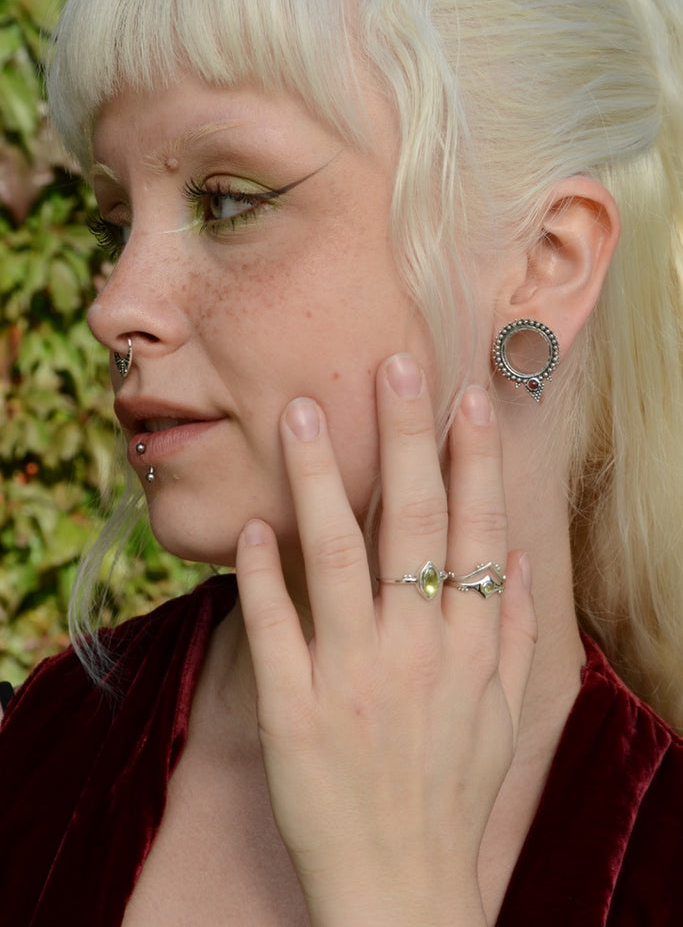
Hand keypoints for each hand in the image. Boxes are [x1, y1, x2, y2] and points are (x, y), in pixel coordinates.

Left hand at [236, 354, 535, 926]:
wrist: (401, 886)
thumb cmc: (453, 792)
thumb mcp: (503, 714)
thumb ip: (511, 630)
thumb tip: (509, 550)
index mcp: (467, 646)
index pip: (472, 530)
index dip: (470, 459)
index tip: (462, 396)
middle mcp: (415, 650)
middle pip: (410, 524)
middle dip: (404, 438)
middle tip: (391, 364)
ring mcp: (351, 678)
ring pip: (335, 559)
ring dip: (320, 482)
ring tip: (304, 414)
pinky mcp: (294, 710)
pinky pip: (274, 630)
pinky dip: (262, 576)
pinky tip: (253, 526)